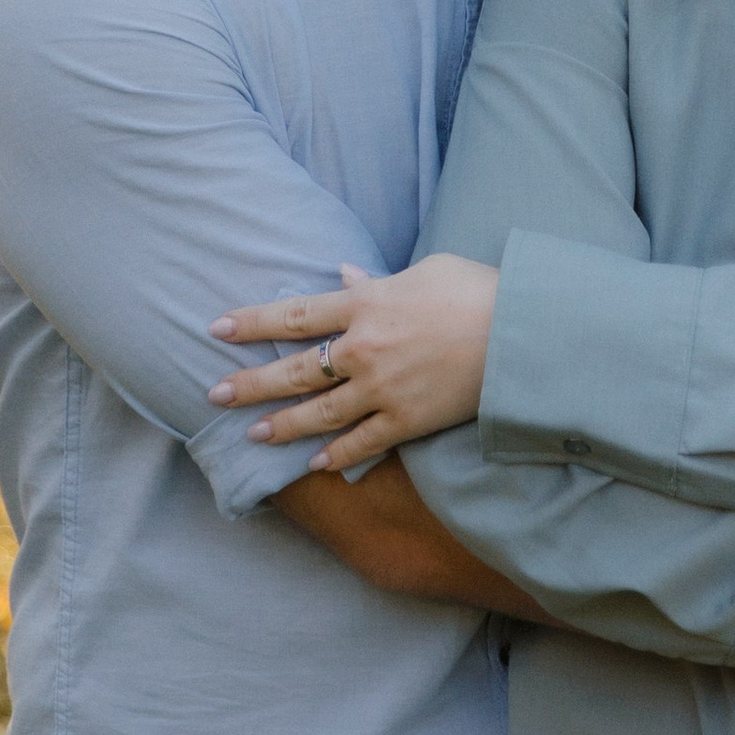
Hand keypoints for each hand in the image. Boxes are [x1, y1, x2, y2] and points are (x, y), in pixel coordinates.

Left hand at [209, 255, 498, 470]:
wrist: (521, 333)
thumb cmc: (474, 290)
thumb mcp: (422, 270)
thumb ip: (375, 280)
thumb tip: (344, 273)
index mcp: (365, 304)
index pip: (295, 314)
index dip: (252, 322)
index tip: (217, 329)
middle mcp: (363, 348)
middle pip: (294, 369)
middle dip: (250, 383)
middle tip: (213, 395)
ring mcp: (383, 389)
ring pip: (318, 413)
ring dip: (282, 425)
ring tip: (252, 434)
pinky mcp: (407, 421)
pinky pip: (362, 443)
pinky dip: (336, 455)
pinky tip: (314, 464)